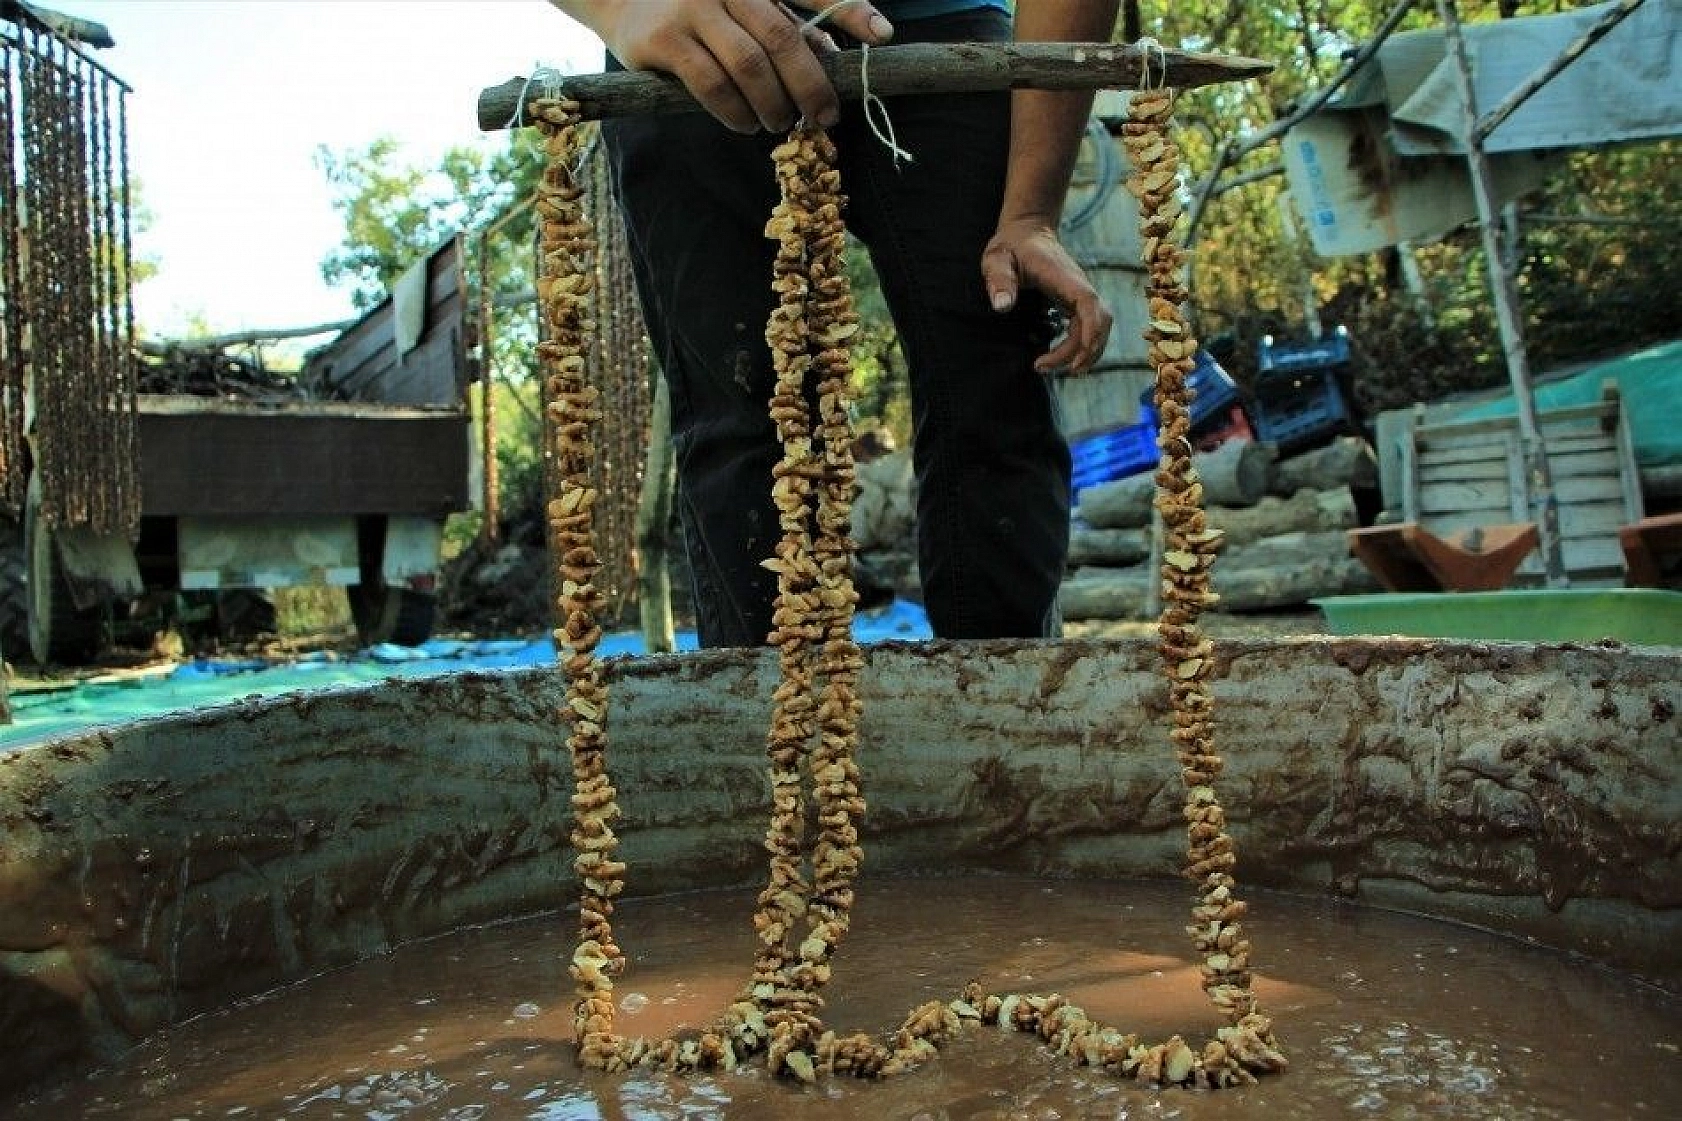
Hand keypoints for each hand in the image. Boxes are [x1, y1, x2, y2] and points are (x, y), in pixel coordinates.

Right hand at [584, 0, 893, 133]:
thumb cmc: (699, 6)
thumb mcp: (745, 4)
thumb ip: (789, 21)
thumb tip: (836, 56)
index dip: (850, 9)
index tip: (882, 34)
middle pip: (783, 37)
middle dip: (812, 84)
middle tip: (823, 116)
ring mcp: (693, 7)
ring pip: (749, 66)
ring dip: (773, 105)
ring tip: (779, 124)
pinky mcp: (664, 38)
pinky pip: (711, 84)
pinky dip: (735, 112)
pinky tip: (744, 124)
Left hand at [981, 217, 1113, 375]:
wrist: (1027, 231)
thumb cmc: (1011, 246)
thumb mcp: (997, 259)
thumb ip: (999, 280)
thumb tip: (1003, 306)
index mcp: (1063, 276)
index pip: (1088, 303)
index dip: (1090, 331)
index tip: (1074, 358)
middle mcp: (1078, 285)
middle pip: (1099, 321)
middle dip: (1084, 351)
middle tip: (1049, 368)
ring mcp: (1080, 294)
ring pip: (1098, 326)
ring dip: (1085, 351)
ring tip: (1052, 368)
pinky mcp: (1076, 301)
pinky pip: (1089, 326)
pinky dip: (1081, 345)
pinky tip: (1060, 358)